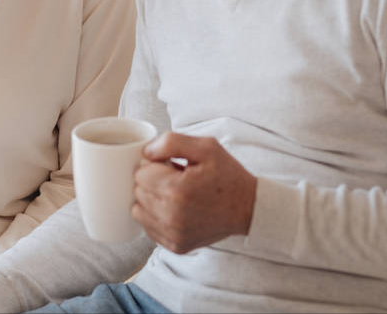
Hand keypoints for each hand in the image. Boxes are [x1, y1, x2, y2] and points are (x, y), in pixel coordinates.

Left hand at [132, 131, 256, 253]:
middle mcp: (171, 216)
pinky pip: (148, 228)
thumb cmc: (227, 175)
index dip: (155, 166)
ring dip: (151, 200)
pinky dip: (157, 217)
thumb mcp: (205, 147)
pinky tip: (176, 210)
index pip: (140, 173)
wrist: (248, 208)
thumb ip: (170, 142)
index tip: (172, 167)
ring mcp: (173, 234)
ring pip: (138, 211)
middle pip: (138, 192)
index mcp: (175, 190)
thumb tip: (145, 152)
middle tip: (176, 180)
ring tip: (175, 195)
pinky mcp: (175, 246)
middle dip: (152, 182)